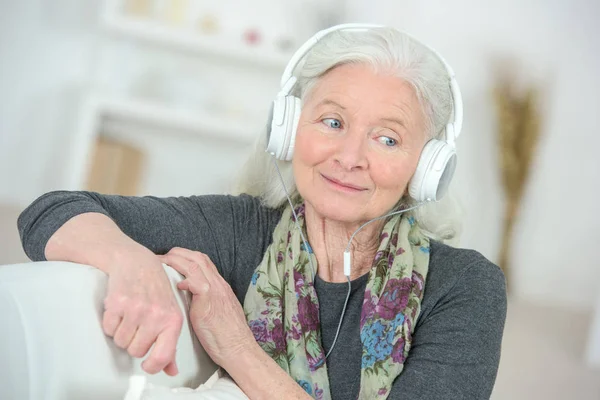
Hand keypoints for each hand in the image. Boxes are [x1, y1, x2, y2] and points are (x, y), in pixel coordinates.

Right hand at [102, 246, 183, 375]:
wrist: (138, 263)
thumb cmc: (156, 291)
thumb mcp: (170, 315)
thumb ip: (170, 345)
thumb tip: (171, 371)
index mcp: (172, 320)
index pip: (162, 356)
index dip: (152, 366)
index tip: (147, 365)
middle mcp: (156, 315)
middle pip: (135, 351)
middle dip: (133, 342)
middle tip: (138, 325)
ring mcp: (136, 309)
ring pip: (120, 342)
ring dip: (121, 333)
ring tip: (129, 316)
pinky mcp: (117, 303)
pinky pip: (108, 329)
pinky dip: (111, 323)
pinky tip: (120, 309)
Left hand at [158, 248, 253, 366]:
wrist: (238, 348)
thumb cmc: (226, 337)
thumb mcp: (218, 312)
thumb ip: (206, 302)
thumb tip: (191, 300)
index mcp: (220, 286)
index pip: (204, 261)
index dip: (186, 257)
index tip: (172, 259)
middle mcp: (219, 284)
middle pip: (198, 257)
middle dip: (178, 253)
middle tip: (163, 258)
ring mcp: (216, 290)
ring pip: (196, 263)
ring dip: (176, 261)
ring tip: (163, 265)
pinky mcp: (210, 300)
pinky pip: (196, 281)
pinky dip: (184, 279)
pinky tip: (177, 285)